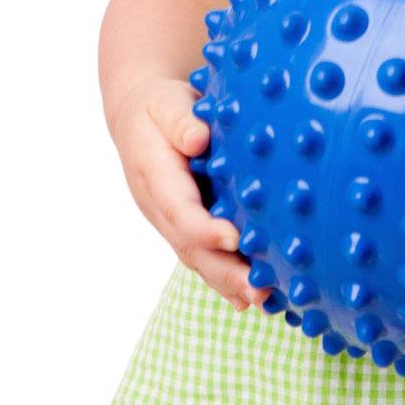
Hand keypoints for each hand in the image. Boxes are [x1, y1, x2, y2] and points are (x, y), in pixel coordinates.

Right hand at [109, 76, 267, 312]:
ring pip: (199, 259)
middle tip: (258, 290)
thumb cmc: (160, 107)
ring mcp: (173, 222)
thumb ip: (180, 121)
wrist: (139, 120)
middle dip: (224, 271)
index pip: (178, 209)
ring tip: (264, 300)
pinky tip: (255, 299)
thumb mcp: (165, 103)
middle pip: (191, 247)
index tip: (233, 239)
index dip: (203, 228)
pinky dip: (228, 280)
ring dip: (230, 283)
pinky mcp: (187, 227)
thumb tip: (198, 138)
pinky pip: (206, 257)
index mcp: (154, 176)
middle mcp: (161, 208)